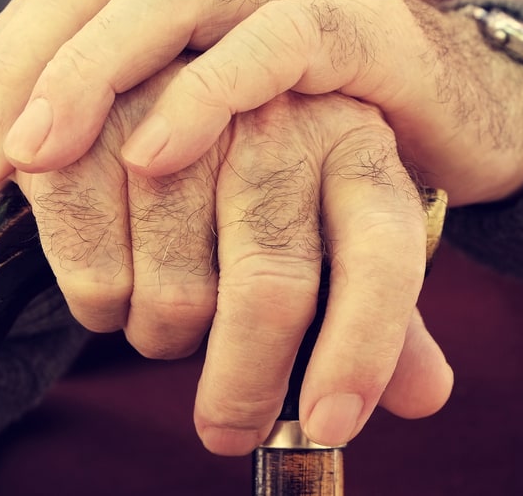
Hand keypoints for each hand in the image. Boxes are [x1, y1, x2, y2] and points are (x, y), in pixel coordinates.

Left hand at [0, 0, 522, 207]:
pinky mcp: (358, 29)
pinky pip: (278, 46)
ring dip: (95, 72)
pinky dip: (211, 94)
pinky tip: (156, 154)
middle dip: (30, 66)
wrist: (451, 105)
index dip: (1, 63)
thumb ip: (127, 45)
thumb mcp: (210, 88)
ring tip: (38, 155)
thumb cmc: (313, 110)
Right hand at [4, 61, 452, 454]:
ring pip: (176, 295)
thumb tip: (427, 394)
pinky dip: (102, 310)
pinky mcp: (96, 126)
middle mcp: (278, 118)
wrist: (151, 92)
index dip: (363, 351)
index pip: (381, 255)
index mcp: (355, 142)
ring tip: (168, 323)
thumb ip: (374, 310)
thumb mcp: (327, 229)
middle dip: (245, 387)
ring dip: (164, 343)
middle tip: (227, 430)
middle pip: (271, 288)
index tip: (330, 427)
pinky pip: (96, 273)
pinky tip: (114, 292)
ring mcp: (185, 112)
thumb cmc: (255, 185)